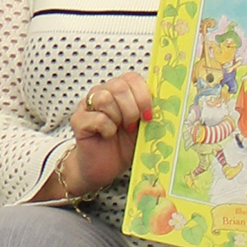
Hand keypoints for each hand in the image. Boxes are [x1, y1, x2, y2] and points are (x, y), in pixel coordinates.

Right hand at [68, 74, 153, 195]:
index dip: (143, 95)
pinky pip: (97, 117)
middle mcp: (102, 93)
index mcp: (120, 92)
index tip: (148, 115)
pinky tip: (107, 135)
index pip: (132, 77)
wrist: (103, 168)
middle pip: (118, 86)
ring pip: (105, 98)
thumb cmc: (123, 147)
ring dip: (118, 117)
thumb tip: (168, 103)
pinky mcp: (78, 120)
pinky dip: (107, 129)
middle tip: (133, 126)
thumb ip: (150, 113)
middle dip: (131, 108)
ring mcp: (87, 105)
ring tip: (119, 130)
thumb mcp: (143, 129)